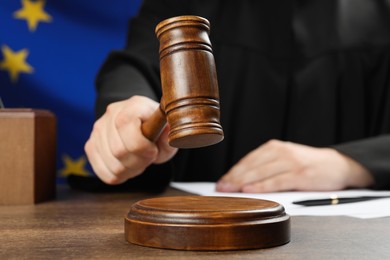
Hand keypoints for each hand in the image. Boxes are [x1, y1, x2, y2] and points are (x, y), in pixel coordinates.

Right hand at [85, 96, 177, 183]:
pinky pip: (103, 172)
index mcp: (134, 105)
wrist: (141, 126)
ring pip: (112, 164)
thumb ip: (170, 137)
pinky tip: (127, 166)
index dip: (143, 147)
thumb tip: (167, 134)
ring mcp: (98, 130)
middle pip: (119, 150)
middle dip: (138, 161)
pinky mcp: (91, 145)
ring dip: (130, 170)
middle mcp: (111, 113)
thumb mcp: (169, 133)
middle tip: (147, 158)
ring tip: (138, 161)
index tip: (153, 150)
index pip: (127, 127)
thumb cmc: (157, 130)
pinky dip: (119, 175)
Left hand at [216, 139, 373, 192]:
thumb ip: (266, 166)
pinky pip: (276, 181)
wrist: (338, 164)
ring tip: (229, 190)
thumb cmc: (307, 164)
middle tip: (220, 188)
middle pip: (251, 166)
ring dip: (242, 182)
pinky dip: (261, 186)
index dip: (232, 171)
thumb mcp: (285, 159)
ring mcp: (290, 163)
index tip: (221, 182)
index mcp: (274, 147)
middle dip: (233, 178)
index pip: (248, 160)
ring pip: (261, 172)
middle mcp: (281, 152)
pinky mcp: (300, 174)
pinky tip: (249, 190)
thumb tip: (242, 180)